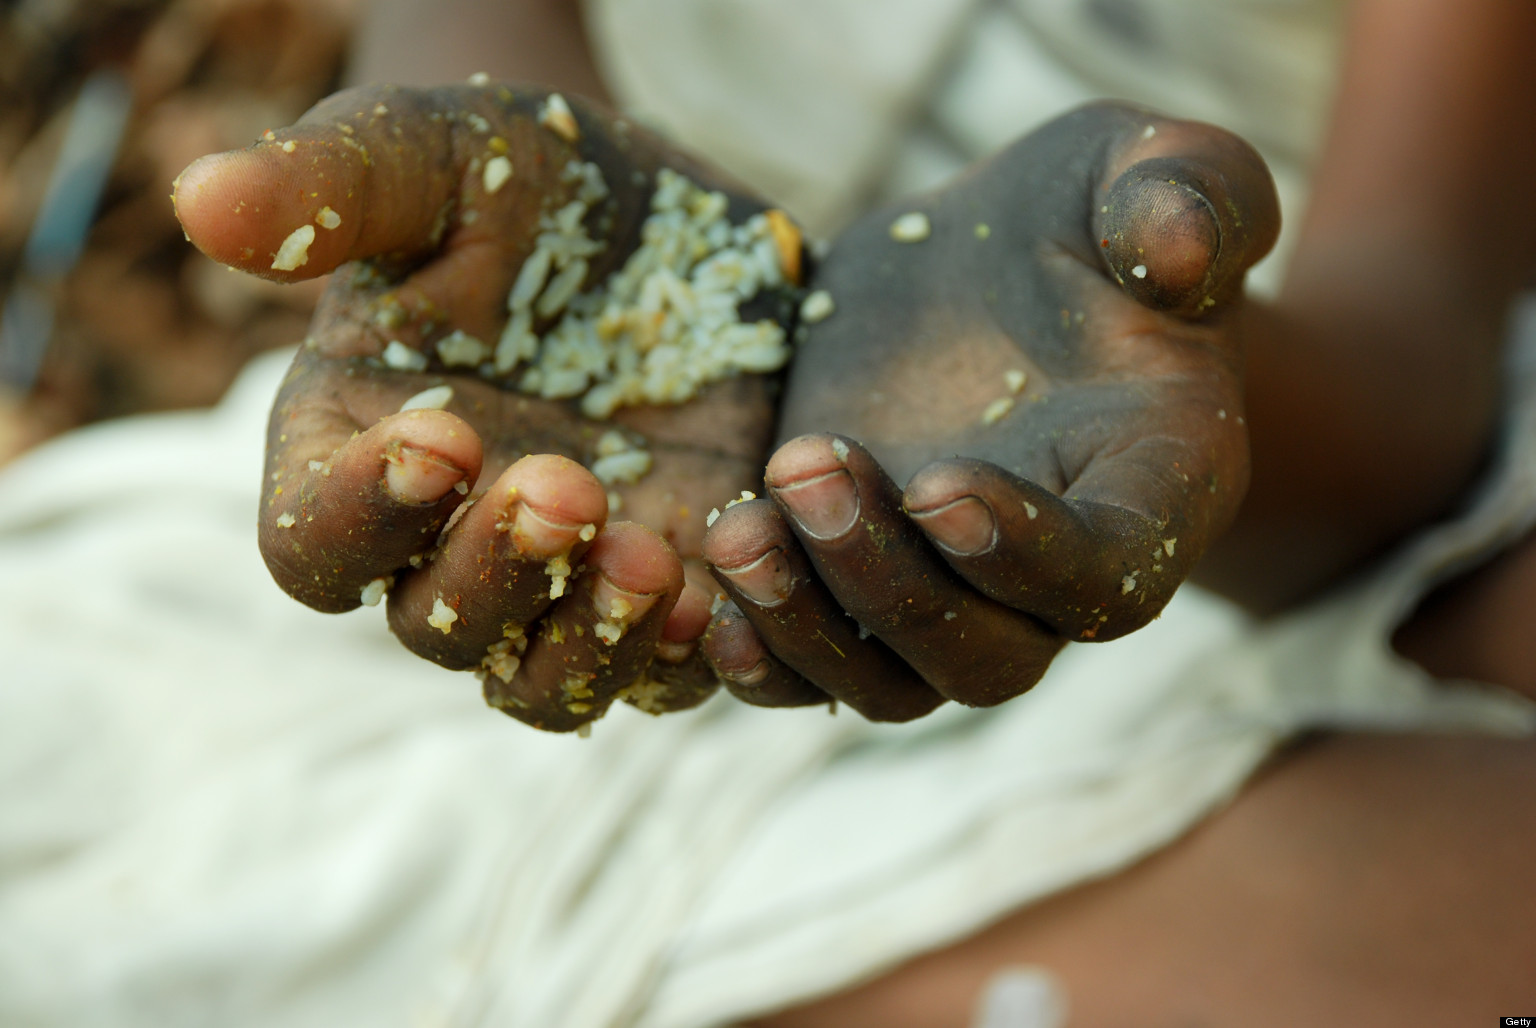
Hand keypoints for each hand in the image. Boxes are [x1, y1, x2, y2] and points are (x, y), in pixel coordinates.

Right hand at [174, 83, 803, 731]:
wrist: (666, 213)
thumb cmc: (520, 180)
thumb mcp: (435, 157)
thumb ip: (332, 187)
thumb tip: (200, 199)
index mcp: (355, 454)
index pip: (314, 544)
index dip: (364, 514)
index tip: (442, 435)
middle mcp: (448, 541)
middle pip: (435, 630)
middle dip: (496, 575)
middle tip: (570, 487)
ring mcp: (563, 580)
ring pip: (542, 685)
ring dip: (591, 646)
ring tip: (656, 561)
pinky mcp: (670, 584)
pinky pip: (666, 672)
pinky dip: (692, 657)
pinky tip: (729, 593)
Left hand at [698, 102, 1279, 719]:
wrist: (985, 267)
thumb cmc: (1088, 218)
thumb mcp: (1147, 168)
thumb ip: (1189, 196)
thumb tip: (1184, 255)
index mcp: (1157, 488)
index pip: (1112, 574)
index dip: (1031, 555)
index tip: (941, 484)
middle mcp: (1057, 576)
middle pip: (987, 656)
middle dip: (891, 585)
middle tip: (813, 465)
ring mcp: (952, 597)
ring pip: (892, 685)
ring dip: (808, 627)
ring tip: (739, 527)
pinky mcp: (855, 589)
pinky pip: (812, 676)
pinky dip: (761, 664)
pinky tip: (707, 605)